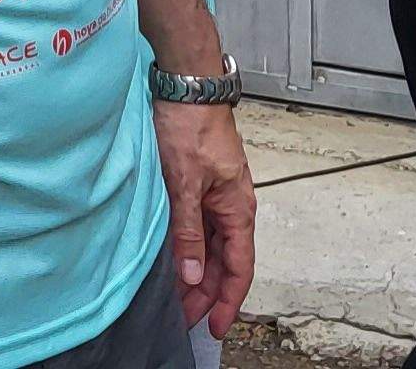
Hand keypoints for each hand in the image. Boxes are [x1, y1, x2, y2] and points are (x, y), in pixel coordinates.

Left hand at [154, 98, 254, 327]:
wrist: (186, 89)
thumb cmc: (191, 126)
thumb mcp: (185, 184)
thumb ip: (189, 232)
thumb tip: (194, 274)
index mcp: (238, 209)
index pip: (240, 268)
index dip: (228, 301)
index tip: (214, 326)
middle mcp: (232, 207)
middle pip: (226, 263)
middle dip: (208, 294)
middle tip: (185, 318)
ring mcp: (217, 198)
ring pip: (212, 248)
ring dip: (198, 274)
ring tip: (177, 297)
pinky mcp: (201, 188)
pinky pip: (201, 229)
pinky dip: (190, 250)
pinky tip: (175, 261)